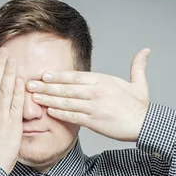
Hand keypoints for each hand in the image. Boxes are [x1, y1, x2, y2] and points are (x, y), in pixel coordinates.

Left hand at [26, 48, 151, 142]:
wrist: (145, 124)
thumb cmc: (140, 106)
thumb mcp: (140, 84)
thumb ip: (138, 66)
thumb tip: (146, 50)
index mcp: (103, 81)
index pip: (75, 76)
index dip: (58, 75)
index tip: (44, 75)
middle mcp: (96, 92)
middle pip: (66, 88)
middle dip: (46, 86)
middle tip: (30, 84)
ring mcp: (94, 106)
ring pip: (66, 101)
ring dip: (48, 99)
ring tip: (34, 97)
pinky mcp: (94, 121)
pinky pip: (72, 116)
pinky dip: (59, 113)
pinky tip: (48, 111)